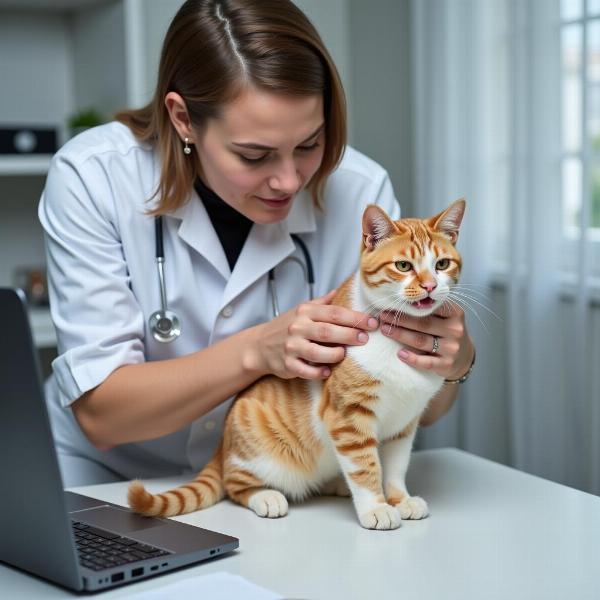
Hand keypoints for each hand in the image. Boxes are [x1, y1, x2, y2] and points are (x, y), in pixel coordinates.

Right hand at [251, 289, 378, 379]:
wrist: (260, 345)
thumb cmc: (286, 326)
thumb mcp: (302, 310)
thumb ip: (322, 303)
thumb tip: (339, 291)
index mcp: (305, 312)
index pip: (333, 313)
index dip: (354, 317)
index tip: (371, 322)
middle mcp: (298, 328)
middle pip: (328, 331)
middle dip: (349, 335)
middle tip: (364, 339)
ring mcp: (292, 347)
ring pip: (317, 352)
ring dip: (335, 355)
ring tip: (344, 354)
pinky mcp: (287, 364)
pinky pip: (306, 370)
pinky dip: (318, 372)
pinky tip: (327, 371)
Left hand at [379, 303, 474, 378]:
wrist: (463, 357)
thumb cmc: (447, 332)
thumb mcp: (446, 316)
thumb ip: (431, 307)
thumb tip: (402, 298)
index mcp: (455, 313)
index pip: (431, 307)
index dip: (409, 305)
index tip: (392, 303)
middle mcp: (455, 330)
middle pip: (422, 323)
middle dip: (400, 319)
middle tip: (383, 316)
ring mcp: (452, 348)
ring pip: (421, 341)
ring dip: (400, 335)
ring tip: (385, 330)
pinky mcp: (447, 364)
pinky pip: (426, 362)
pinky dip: (412, 358)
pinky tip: (400, 353)